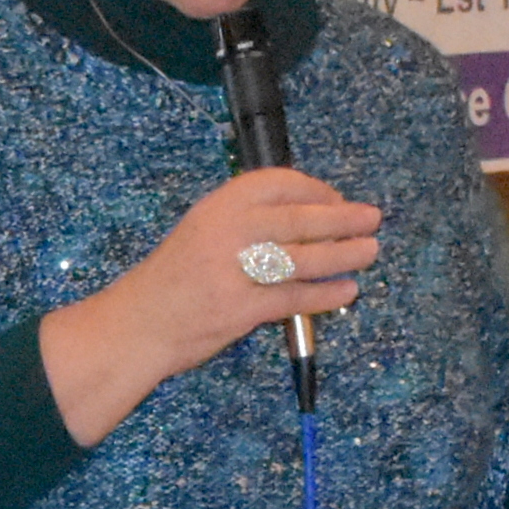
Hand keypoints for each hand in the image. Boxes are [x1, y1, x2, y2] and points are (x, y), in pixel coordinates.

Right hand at [40, 167, 381, 446]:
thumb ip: (248, 221)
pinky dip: (325, 295)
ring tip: (369, 251)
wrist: (137, 325)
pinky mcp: (239, 308)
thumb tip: (311, 217)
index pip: (279, 183)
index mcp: (218, 205)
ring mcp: (232, 270)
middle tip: (371, 219)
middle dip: (342, 219)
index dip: (317, 190)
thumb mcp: (204, 231)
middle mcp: (226, 231)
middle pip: (298, 219)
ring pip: (303, 258)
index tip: (337, 200)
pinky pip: (293, 298)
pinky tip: (346, 291)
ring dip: (343, 255)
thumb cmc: (176, 278)